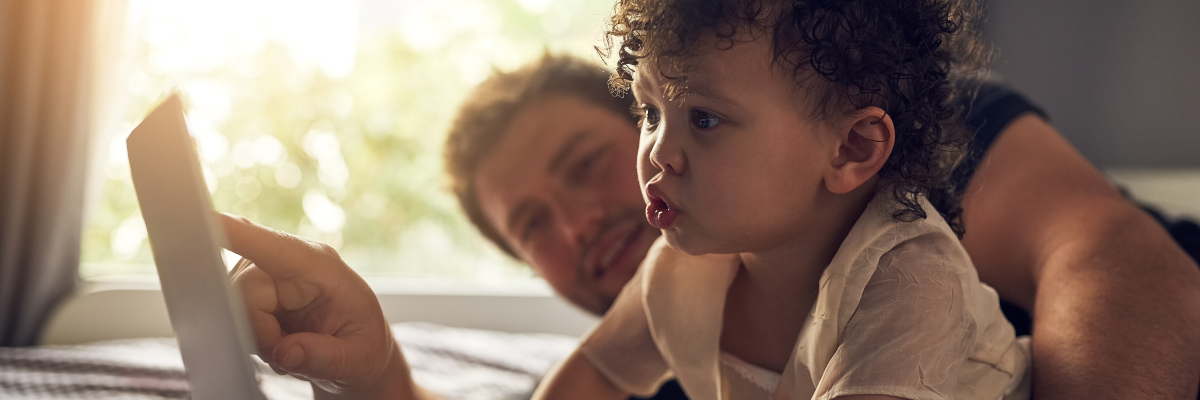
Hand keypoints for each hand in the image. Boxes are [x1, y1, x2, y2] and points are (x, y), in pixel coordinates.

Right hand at [220, 213, 417, 398]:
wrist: (357, 350)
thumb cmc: (363, 345)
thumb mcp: (356, 359)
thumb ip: (323, 357)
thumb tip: (286, 353)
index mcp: (321, 266)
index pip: (274, 247)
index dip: (238, 233)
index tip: (207, 219)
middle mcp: (290, 263)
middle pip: (242, 290)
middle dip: (260, 331)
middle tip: (291, 351)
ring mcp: (267, 275)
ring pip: (232, 306)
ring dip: (257, 337)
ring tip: (291, 346)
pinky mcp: (253, 290)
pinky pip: (232, 316)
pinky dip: (253, 338)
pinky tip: (278, 343)